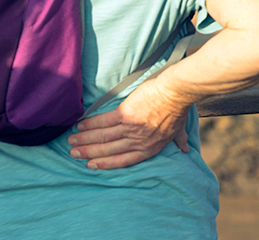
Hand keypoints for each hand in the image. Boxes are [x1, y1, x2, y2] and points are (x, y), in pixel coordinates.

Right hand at [67, 77, 190, 169]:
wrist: (175, 93)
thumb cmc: (178, 109)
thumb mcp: (179, 130)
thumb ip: (179, 141)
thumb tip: (185, 150)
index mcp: (149, 148)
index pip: (123, 160)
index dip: (106, 163)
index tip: (92, 165)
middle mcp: (138, 141)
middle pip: (109, 150)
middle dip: (89, 152)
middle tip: (74, 154)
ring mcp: (130, 128)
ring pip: (103, 137)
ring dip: (85, 139)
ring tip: (72, 141)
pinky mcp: (125, 113)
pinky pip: (104, 121)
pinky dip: (90, 124)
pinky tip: (80, 125)